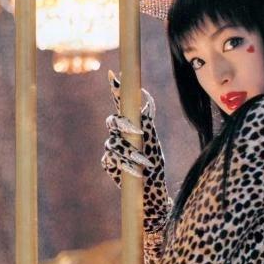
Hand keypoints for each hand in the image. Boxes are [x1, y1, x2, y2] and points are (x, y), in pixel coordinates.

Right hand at [102, 70, 155, 185]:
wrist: (151, 188)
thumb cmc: (155, 164)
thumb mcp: (153, 141)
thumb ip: (147, 122)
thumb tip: (145, 98)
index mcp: (132, 126)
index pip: (121, 105)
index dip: (115, 89)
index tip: (113, 75)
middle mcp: (120, 134)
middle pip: (112, 121)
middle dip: (124, 126)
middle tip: (138, 133)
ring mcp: (113, 148)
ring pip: (113, 143)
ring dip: (129, 153)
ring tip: (143, 162)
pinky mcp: (108, 163)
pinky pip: (111, 159)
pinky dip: (124, 165)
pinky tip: (135, 171)